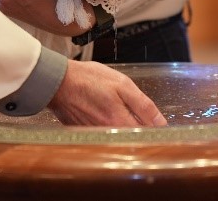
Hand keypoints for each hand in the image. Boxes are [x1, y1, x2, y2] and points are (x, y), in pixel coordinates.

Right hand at [49, 60, 166, 126]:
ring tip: (116, 109)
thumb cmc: (88, 79)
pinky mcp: (85, 133)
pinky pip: (104, 134)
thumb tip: (160, 122)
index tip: (157, 122)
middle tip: (138, 113)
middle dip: (140, 128)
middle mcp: (108, 135)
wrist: (57, 81)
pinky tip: (103, 112)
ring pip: (118, 137)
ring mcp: (95, 136)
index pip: (146, 136)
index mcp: (120, 123)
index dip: (155, 129)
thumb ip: (143, 105)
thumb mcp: (122, 85)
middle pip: (132, 139)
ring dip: (124, 127)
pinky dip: (108, 126)